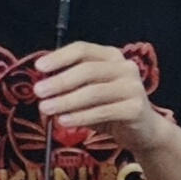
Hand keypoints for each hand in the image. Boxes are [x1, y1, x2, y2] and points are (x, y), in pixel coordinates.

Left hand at [30, 40, 169, 156]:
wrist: (142, 130)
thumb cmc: (109, 107)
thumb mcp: (88, 92)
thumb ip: (69, 85)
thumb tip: (41, 84)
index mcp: (111, 56)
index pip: (83, 49)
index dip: (59, 57)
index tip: (39, 67)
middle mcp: (125, 67)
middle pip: (87, 70)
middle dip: (60, 81)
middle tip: (38, 91)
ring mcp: (133, 87)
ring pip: (94, 92)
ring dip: (66, 101)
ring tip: (45, 108)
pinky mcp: (135, 108)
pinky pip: (103, 111)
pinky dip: (81, 117)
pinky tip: (64, 121)